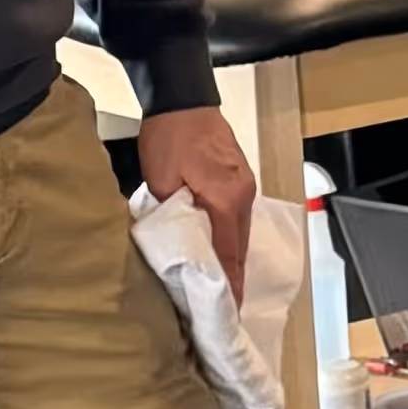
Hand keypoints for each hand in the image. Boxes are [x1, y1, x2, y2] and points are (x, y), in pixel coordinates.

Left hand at [139, 105, 256, 301]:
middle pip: (241, 246)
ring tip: (222, 285)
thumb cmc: (169, 136)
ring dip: (232, 257)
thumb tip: (178, 245)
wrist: (182, 96)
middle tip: (223, 307)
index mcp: (227, 199)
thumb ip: (173, 215)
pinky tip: (220, 249)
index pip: (231, 253)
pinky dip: (230, 237)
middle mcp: (244, 195)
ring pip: (241, 232)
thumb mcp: (162, 181)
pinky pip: (238, 217)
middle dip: (234, 277)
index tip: (232, 312)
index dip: (231, 284)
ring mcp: (245, 185)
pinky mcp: (239, 177)